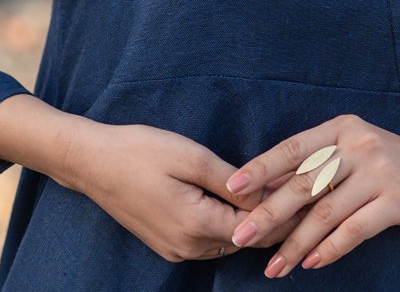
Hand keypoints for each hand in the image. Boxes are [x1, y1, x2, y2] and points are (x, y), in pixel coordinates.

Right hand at [68, 121, 304, 262]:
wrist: (91, 163)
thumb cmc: (139, 150)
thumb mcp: (190, 156)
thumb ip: (233, 180)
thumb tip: (270, 192)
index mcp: (197, 226)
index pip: (257, 230)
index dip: (285, 211)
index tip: (308, 190)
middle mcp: (189, 247)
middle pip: (246, 240)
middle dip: (274, 219)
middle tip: (300, 191)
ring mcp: (176, 249)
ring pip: (229, 242)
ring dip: (251, 222)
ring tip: (278, 193)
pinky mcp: (167, 243)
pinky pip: (210, 239)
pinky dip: (229, 223)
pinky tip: (240, 202)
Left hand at [224, 114, 399, 277]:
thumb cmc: (391, 167)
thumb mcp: (355, 155)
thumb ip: (319, 167)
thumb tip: (266, 190)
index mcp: (341, 127)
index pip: (292, 148)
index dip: (260, 167)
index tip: (232, 187)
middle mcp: (358, 143)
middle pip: (303, 182)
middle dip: (268, 213)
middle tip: (241, 236)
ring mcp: (379, 170)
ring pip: (325, 211)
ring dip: (295, 244)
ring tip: (273, 268)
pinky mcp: (398, 199)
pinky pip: (354, 229)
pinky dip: (329, 249)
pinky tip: (310, 264)